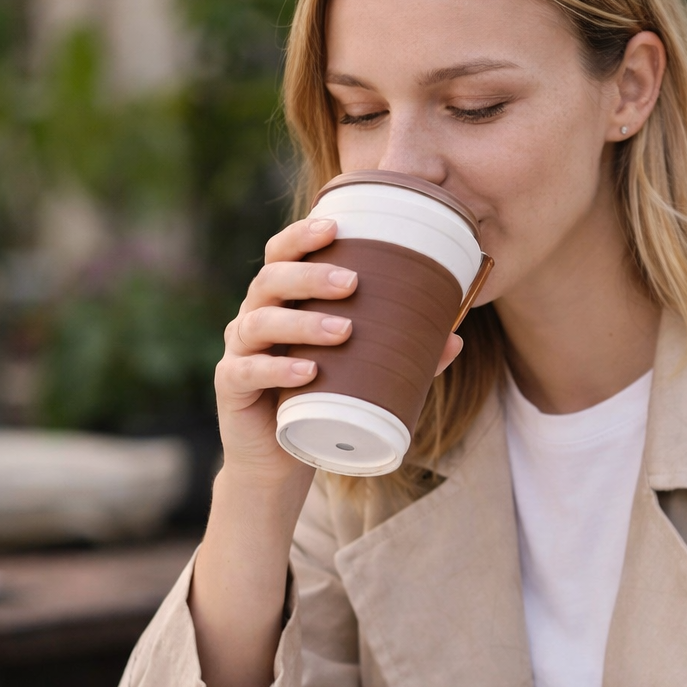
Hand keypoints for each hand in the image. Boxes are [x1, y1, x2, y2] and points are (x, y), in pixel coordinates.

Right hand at [215, 215, 465, 486]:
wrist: (277, 459)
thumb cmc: (318, 402)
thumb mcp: (360, 374)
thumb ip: (402, 356)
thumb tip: (455, 339)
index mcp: (281, 302)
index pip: (281, 255)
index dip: (301, 236)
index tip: (336, 227)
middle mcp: (254, 317)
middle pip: (271, 280)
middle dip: (311, 276)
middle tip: (352, 282)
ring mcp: (239, 351)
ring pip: (259, 322)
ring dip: (302, 323)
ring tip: (344, 331)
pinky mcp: (231, 388)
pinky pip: (246, 371)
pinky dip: (276, 368)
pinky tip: (306, 371)